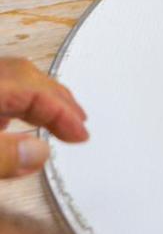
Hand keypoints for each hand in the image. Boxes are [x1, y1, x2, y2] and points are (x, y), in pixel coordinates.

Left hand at [0, 56, 88, 176]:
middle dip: (59, 99)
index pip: (37, 92)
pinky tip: (7, 121)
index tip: (82, 134)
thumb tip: (39, 153)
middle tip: (79, 122)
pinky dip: (12, 104)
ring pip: (11, 80)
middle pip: (28, 77)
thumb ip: (4, 156)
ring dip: (36, 99)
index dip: (64, 113)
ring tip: (54, 119)